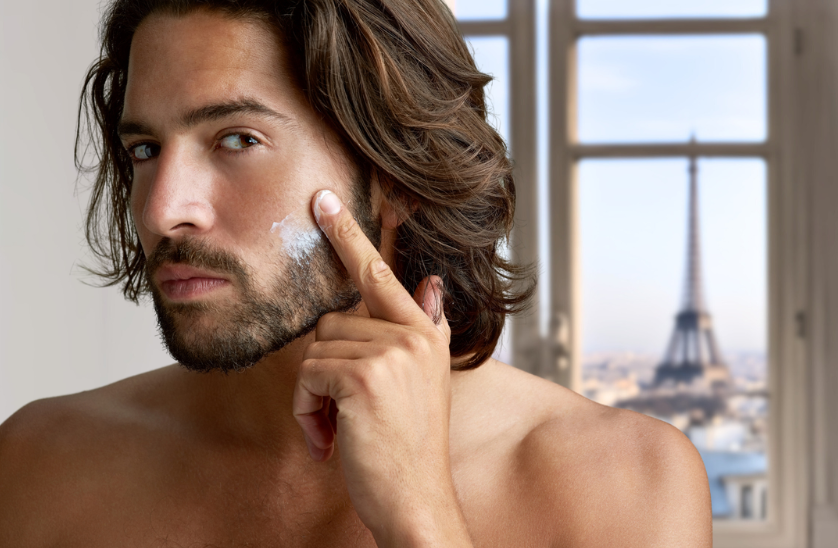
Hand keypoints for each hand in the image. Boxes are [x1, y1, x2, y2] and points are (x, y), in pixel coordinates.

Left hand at [293, 190, 470, 546]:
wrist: (417, 498)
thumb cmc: (410, 445)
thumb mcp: (424, 381)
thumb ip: (424, 328)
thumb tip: (428, 282)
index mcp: (424, 333)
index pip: (380, 274)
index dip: (350, 236)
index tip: (323, 202)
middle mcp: (412, 335)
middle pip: (332, 325)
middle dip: (326, 371)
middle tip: (347, 414)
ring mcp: (390, 353)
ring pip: (315, 352)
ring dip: (315, 396)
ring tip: (343, 427)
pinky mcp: (362, 376)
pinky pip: (307, 377)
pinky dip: (307, 412)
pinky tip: (332, 438)